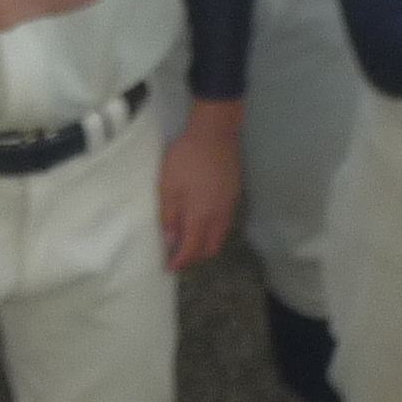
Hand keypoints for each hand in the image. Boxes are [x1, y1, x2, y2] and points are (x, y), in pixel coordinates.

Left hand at [159, 98, 244, 270]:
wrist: (215, 134)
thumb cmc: (186, 159)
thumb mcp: (168, 186)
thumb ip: (169, 216)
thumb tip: (170, 242)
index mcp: (200, 217)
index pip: (192, 249)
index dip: (181, 262)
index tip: (170, 268)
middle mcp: (218, 217)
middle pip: (210, 248)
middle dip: (195, 257)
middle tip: (179, 256)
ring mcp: (229, 206)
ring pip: (219, 237)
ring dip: (206, 245)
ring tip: (190, 241)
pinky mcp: (234, 196)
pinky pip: (225, 224)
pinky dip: (214, 232)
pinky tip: (204, 223)